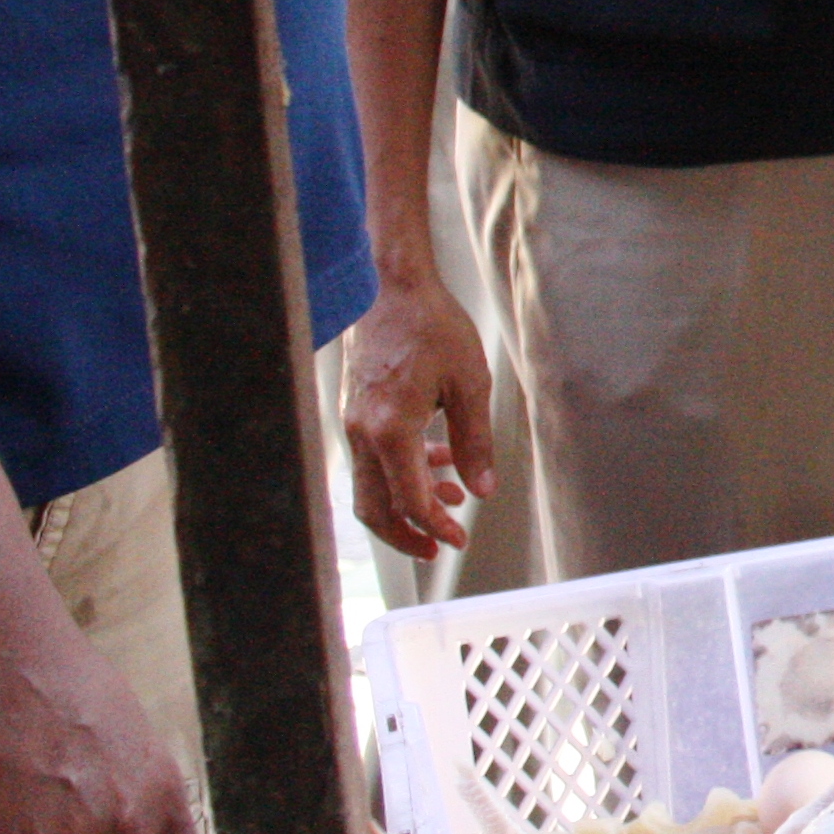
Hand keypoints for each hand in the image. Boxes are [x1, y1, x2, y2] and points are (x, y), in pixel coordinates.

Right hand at [340, 270, 494, 559]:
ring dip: (405, 502)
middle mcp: (361, 433)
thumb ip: (475, 441)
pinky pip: (370, 457)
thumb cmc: (431, 326)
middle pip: (374, 507)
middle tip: (439, 546)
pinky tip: (435, 457)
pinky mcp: (353, 411)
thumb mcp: (470, 383)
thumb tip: (482, 489)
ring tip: (448, 498)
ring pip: (369, 485)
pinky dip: (398, 470)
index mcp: (390, 430)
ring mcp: (352, 423)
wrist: (391, 287)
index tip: (458, 539)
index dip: (435, 526)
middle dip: (407, 534)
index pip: (409, 500)